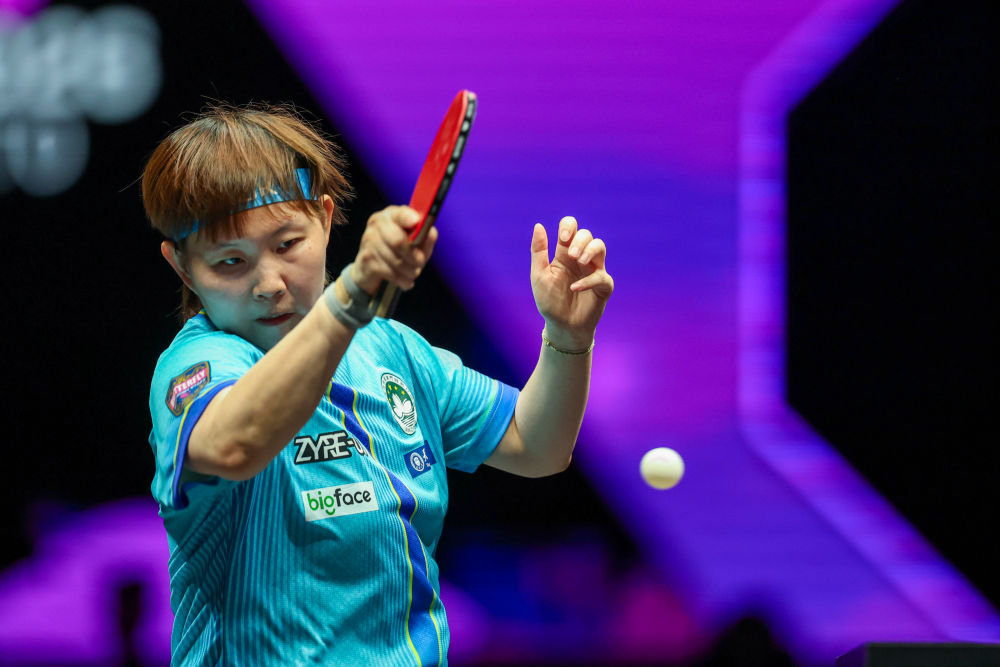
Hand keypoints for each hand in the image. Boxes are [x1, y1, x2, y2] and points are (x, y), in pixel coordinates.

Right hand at [350, 206, 437, 294]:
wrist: (370, 269)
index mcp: (391, 215)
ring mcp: (369, 241)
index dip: (408, 218)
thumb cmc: (398, 251)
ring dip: (410, 271)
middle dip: (414, 255)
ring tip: (413, 273)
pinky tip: (405, 280)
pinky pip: (391, 273)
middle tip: (420, 262)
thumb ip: (425, 237)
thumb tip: (431, 233)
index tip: (416, 222)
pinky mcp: (366, 259)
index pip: (399, 214)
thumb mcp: (415, 243)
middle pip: (398, 241)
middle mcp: (377, 225)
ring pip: (396, 261)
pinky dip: (403, 280)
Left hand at [530, 216, 612, 347]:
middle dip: (580, 241)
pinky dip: (589, 280)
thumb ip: (539, 251)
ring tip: (580, 261)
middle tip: (572, 256)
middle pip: (587, 234)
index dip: (569, 226)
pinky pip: (601, 276)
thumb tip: (538, 225)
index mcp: (564, 253)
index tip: (563, 237)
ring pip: (600, 246)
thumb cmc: (550, 301)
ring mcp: (593, 270)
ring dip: (590, 250)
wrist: (561, 326)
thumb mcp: (539, 275)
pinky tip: (575, 288)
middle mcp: (580, 258)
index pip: (570, 227)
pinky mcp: (603, 286)